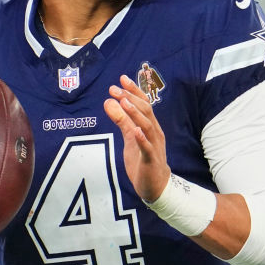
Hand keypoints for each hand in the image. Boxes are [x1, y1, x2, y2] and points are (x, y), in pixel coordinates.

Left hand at [103, 74, 170, 201]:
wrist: (156, 186)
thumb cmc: (143, 159)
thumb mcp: (129, 137)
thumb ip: (121, 120)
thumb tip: (109, 101)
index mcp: (149, 125)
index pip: (144, 104)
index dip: (134, 91)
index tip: (122, 78)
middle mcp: (154, 132)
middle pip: (146, 111)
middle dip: (130, 99)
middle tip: (115, 89)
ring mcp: (154, 146)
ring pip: (147, 126)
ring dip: (136, 114)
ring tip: (124, 103)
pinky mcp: (151, 160)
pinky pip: (148, 148)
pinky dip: (142, 139)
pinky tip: (135, 131)